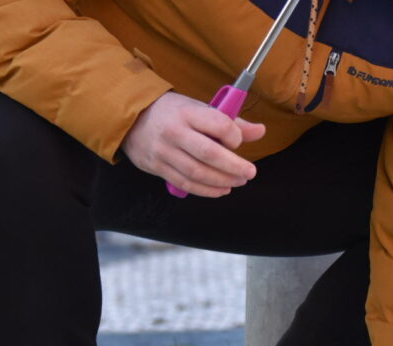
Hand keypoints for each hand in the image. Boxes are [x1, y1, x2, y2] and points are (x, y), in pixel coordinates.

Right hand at [122, 92, 264, 197]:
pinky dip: (207, 190)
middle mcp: (175, 132)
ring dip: (222, 181)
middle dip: (234, 166)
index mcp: (187, 112)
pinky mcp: (158, 168)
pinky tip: (221, 190)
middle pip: (209, 154)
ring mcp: (164, 152)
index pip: (218, 125)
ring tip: (238, 182)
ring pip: (198, 173)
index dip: (234, 136)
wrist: (131, 118)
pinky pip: (186, 184)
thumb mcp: (198, 108)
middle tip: (250, 173)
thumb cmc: (173, 113)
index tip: (238, 141)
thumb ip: (230, 121)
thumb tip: (260, 131)